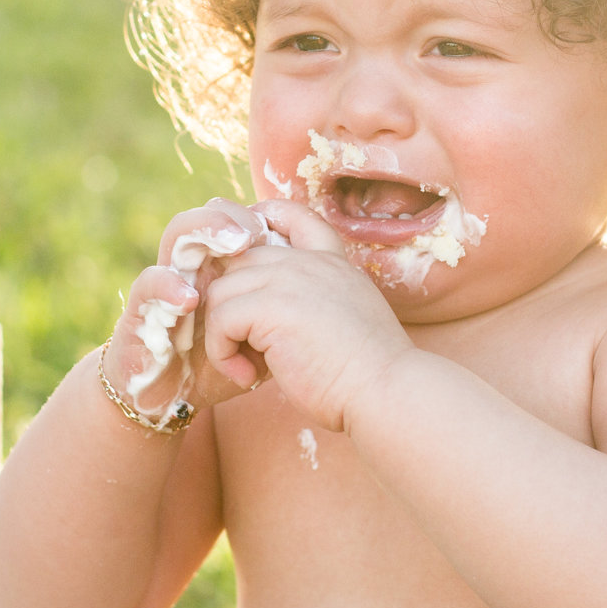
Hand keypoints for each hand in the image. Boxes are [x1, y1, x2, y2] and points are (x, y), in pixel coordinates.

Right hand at [104, 198, 289, 414]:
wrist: (171, 400)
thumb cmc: (223, 365)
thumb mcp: (270, 340)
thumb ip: (290, 315)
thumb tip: (327, 302)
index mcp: (232, 267)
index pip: (248, 220)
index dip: (266, 213)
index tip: (282, 225)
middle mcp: (200, 264)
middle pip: (215, 215)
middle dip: (236, 215)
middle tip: (254, 230)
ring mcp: (170, 280)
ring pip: (179, 233)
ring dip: (204, 232)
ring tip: (230, 245)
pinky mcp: (141, 308)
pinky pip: (149, 284)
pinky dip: (168, 286)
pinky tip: (188, 299)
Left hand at [195, 199, 417, 431]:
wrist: (386, 390)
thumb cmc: (369, 375)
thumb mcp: (348, 319)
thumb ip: (317, 302)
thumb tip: (278, 320)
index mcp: (332, 263)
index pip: (293, 216)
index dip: (262, 224)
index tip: (247, 259)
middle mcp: (310, 262)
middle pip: (241, 262)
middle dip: (232, 305)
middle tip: (250, 351)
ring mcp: (289, 278)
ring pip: (222, 291)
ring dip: (223, 334)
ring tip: (248, 368)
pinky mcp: (270, 306)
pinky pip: (220, 319)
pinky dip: (222, 353)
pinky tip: (247, 377)